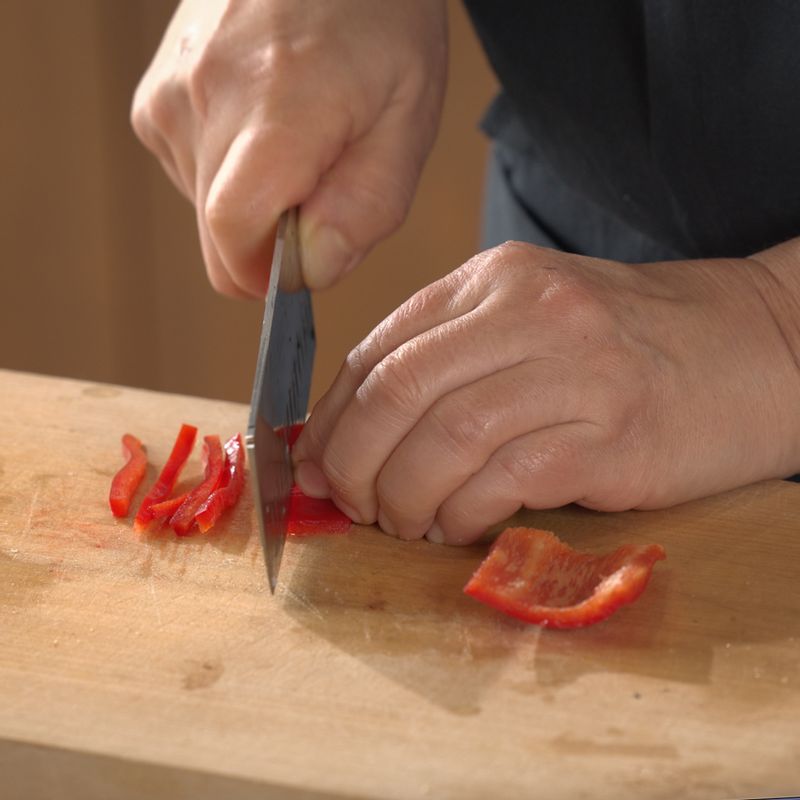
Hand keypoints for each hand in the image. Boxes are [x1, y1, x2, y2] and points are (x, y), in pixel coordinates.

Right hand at [131, 0, 446, 295]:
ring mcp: (169, 97)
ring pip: (207, 207)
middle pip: (221, 235)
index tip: (306, 260)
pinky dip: (232, 168)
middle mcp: (202, 104)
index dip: (270, 274)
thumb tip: (308, 272)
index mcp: (273, 113)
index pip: (235, 242)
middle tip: (324, 177)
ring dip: (257, 197)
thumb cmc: (379, 22)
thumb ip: (364, 207)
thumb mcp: (408, 120)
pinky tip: (264, 120)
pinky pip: (191, 172)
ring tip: (298, 135)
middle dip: (275, 235)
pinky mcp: (156, 96)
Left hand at [292, 241, 799, 543]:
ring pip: (443, 440)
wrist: (757, 349)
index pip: (379, 349)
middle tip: (352, 503)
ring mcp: (574, 369)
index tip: (318, 463)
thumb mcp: (530, 324)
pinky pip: (502, 481)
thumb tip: (357, 431)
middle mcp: (529, 312)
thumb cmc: (630, 344)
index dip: (334, 418)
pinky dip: (461, 515)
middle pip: (398, 392)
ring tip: (404, 522)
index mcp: (494, 281)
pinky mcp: (610, 434)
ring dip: (404, 498)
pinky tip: (457, 526)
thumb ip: (448, 364)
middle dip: (354, 462)